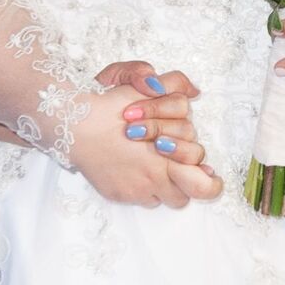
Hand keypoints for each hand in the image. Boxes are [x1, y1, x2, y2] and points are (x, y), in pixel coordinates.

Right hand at [69, 61, 218, 207]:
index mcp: (166, 156)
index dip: (210, 183)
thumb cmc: (109, 106)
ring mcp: (134, 190)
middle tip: (177, 164)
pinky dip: (144, 188)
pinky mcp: (118, 194)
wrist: (74, 125)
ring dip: (166, 185)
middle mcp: (153, 179)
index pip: (201, 185)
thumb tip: (193, 91)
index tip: (210, 176)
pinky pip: (142, 199)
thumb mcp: (144, 87)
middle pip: (185, 194)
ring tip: (157, 166)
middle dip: (185, 179)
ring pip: (165, 199)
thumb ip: (174, 85)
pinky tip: (136, 168)